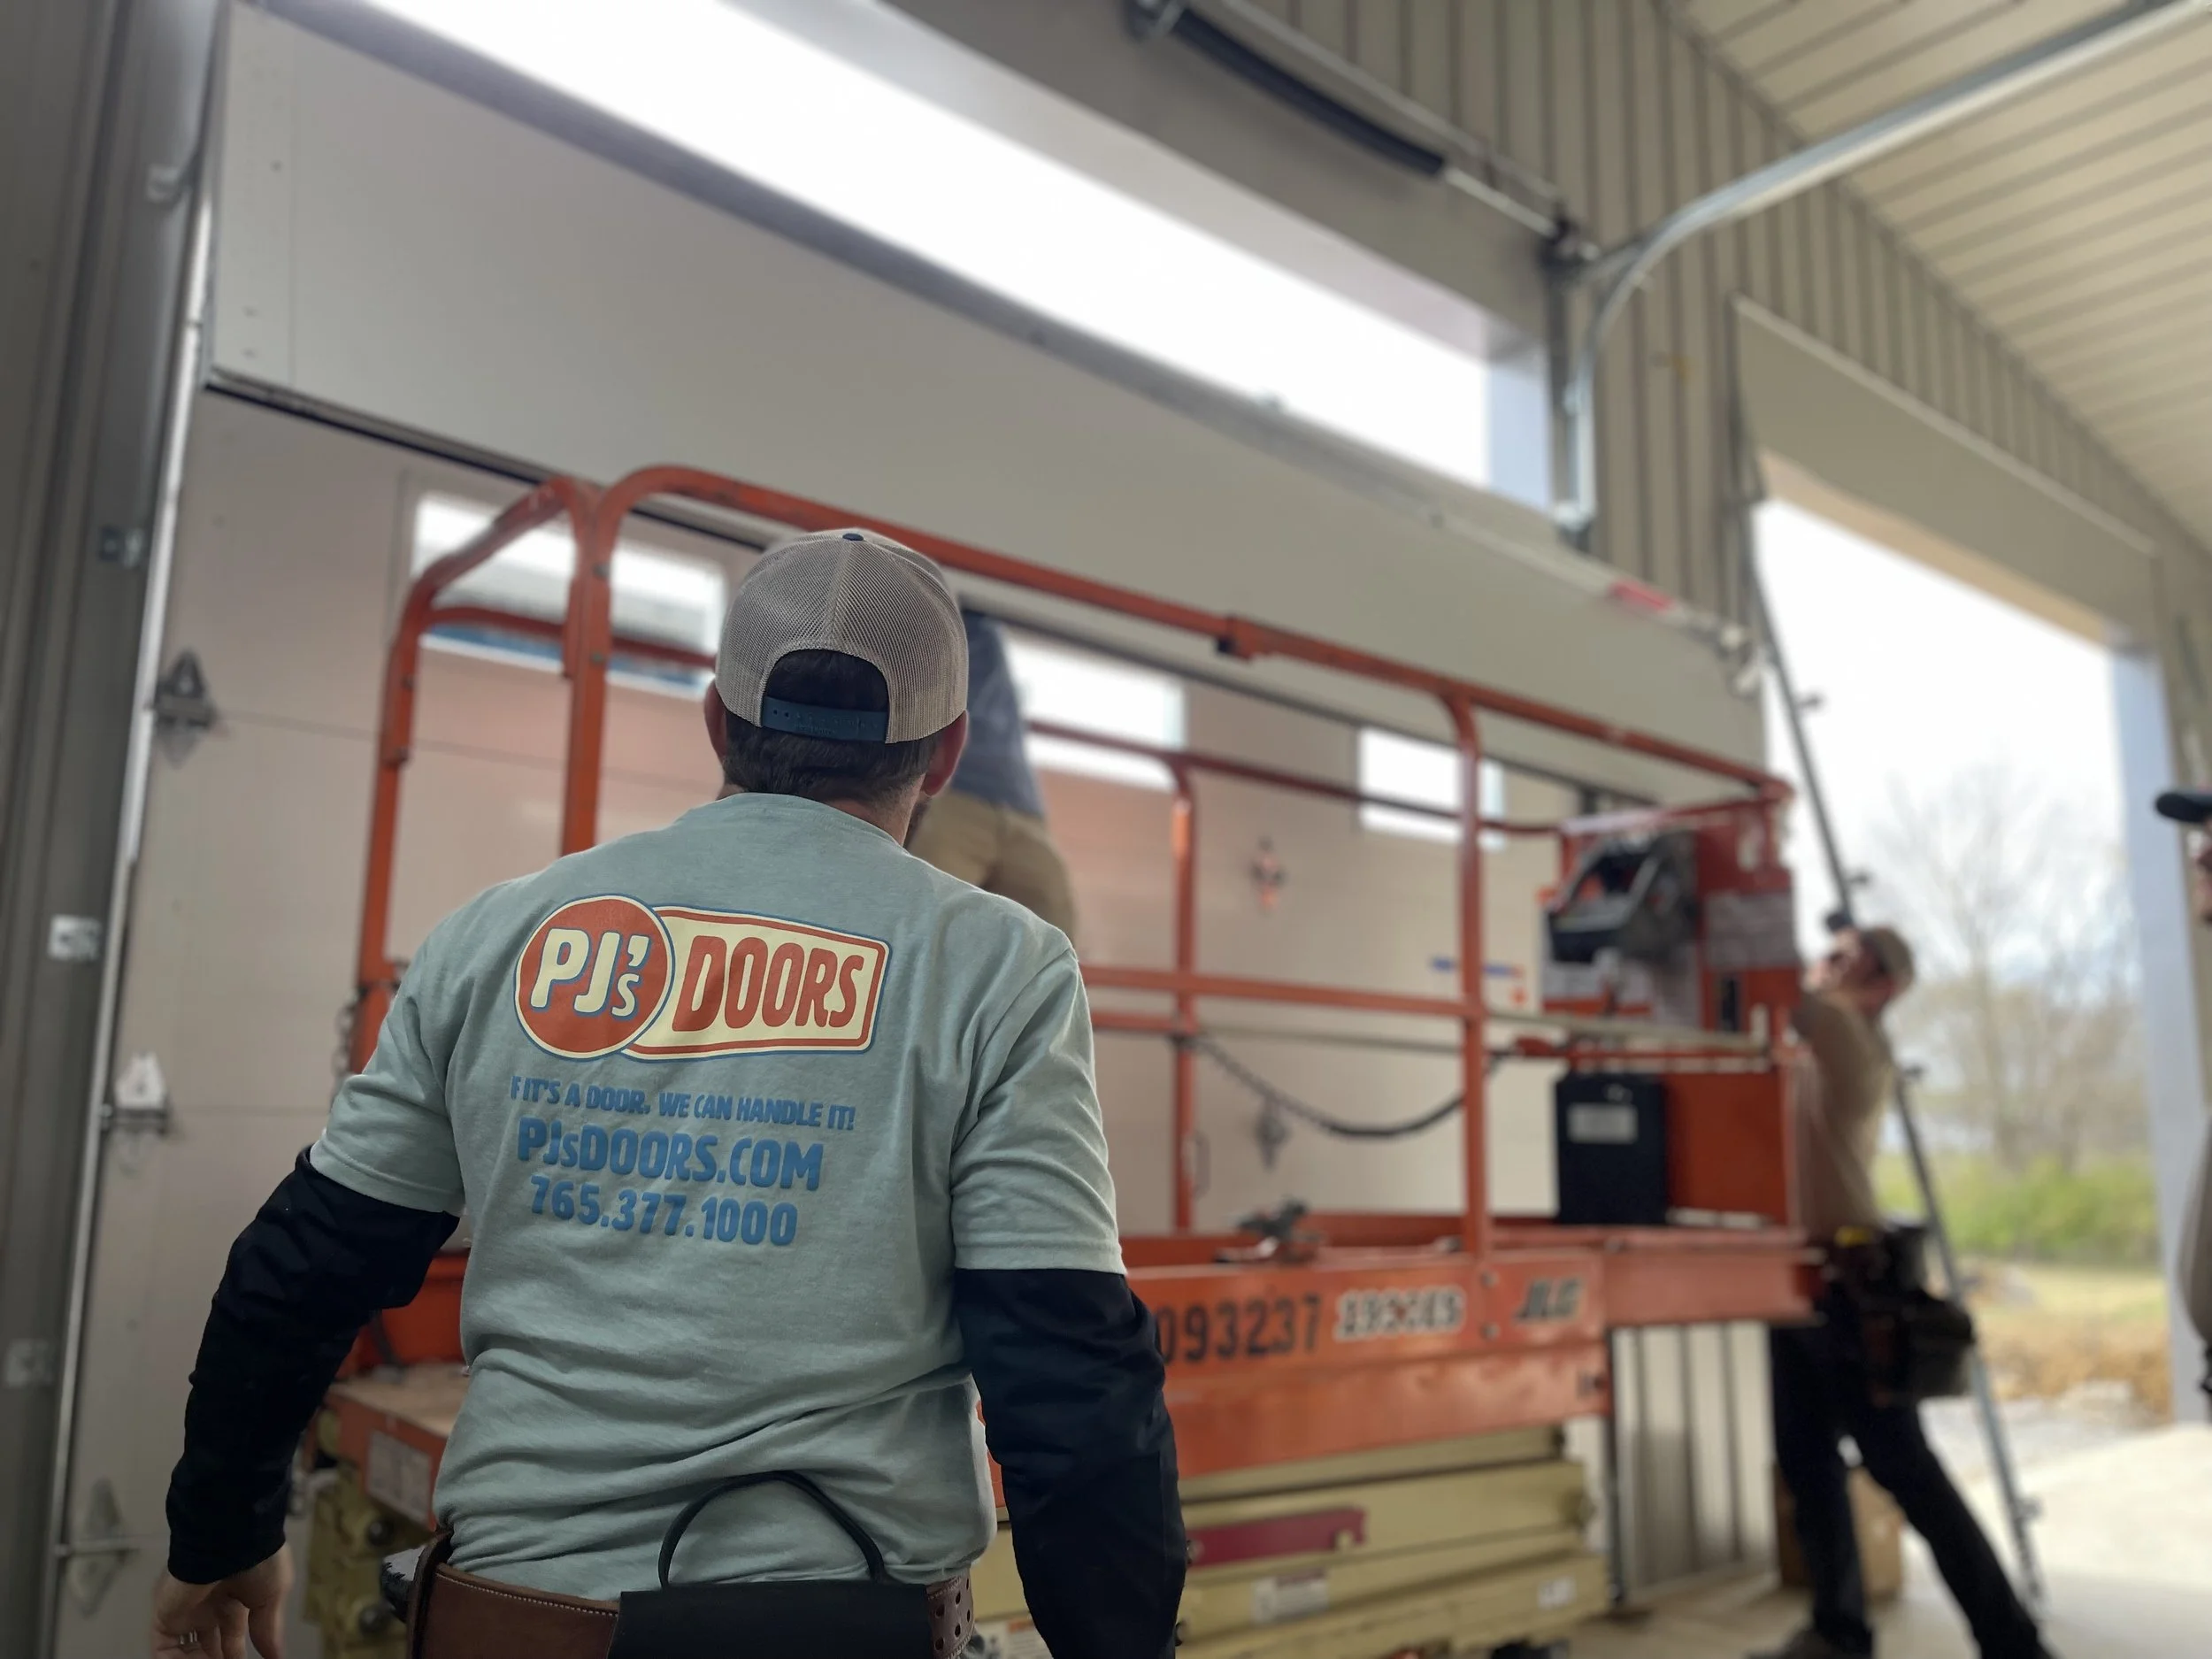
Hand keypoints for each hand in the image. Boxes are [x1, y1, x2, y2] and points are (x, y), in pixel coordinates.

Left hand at [152, 1545, 292, 1658]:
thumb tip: (277, 1657)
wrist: (232, 1541)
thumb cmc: (259, 1563)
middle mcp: (208, 1607)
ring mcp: (185, 1613)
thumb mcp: (271, 1597)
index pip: (232, 1638)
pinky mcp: (165, 1618)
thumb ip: (268, 1630)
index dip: (237, 1656)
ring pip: (186, 1651)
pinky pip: (165, 1650)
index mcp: (233, 1600)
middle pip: (209, 1646)